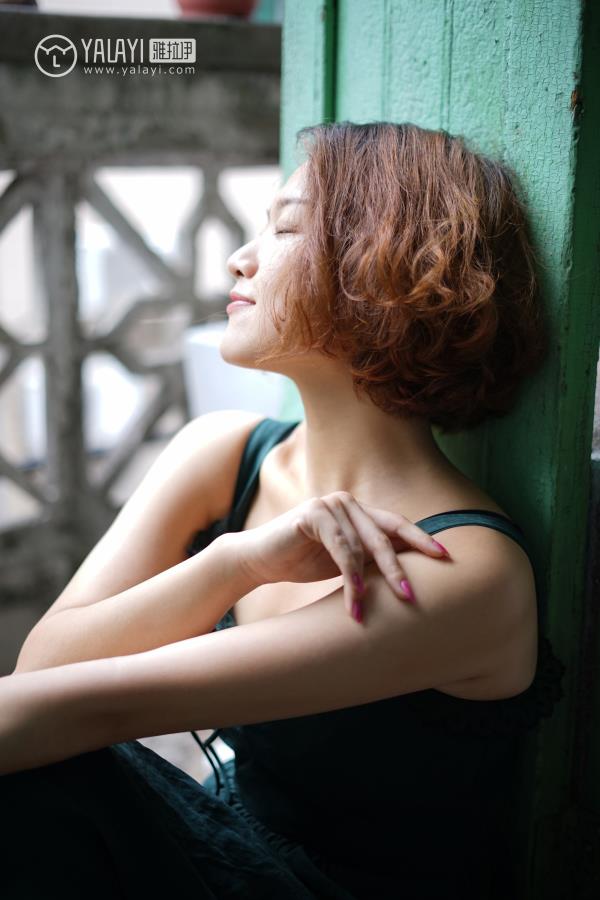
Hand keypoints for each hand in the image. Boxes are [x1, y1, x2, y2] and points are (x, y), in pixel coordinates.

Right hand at [232, 491, 449, 620]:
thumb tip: (411, 574)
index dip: (421, 540)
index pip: (396, 525)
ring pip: (361, 547)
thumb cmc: (303, 561)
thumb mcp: (344, 561)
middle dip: (398, 568)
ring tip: (367, 611)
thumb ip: (371, 558)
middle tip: (411, 596)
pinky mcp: (313, 515)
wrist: (260, 558)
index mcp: (360, 511)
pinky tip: (353, 598)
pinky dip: (348, 576)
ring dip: (365, 583)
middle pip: (384, 536)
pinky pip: (340, 548)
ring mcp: (330, 504)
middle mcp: (348, 502)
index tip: (446, 557)